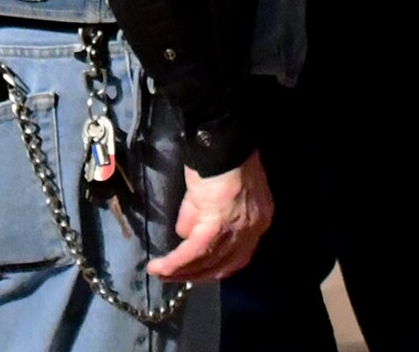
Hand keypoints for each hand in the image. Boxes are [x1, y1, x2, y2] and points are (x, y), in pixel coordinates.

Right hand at [146, 151, 272, 283]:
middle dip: (198, 275)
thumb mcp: (213, 191)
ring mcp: (237, 230)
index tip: (196, 270)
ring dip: (183, 272)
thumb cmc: (220, 157)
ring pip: (207, 262)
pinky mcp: (216, 226)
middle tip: (174, 278)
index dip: (216, 265)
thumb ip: (200, 213)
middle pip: (225, 265)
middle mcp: (253, 230)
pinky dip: (176, 263)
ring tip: (161, 274)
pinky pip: (194, 252)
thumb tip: (184, 233)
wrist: (222, 140)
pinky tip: (160, 267)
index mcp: (258, 219)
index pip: (237, 254)